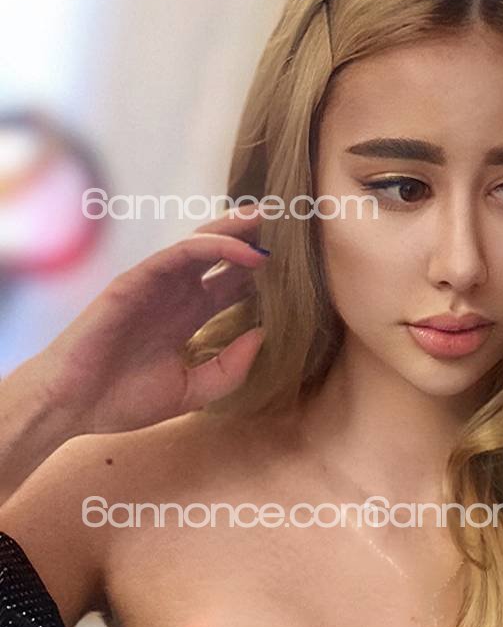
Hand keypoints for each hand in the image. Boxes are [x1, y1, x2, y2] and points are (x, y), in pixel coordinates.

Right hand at [30, 205, 270, 435]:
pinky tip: (245, 251)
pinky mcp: (136, 280)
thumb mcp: (193, 392)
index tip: (303, 266)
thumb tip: (263, 336)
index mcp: (190, 317)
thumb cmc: (125, 400)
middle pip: (223, 258)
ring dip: (237, 231)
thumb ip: (229, 368)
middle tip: (292, 226)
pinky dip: (213, 247)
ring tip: (271, 219)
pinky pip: (178, 254)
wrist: (75, 406)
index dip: (264, 275)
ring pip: (202, 245)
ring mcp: (156, 285)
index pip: (233, 286)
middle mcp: (176, 295)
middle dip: (255, 240)